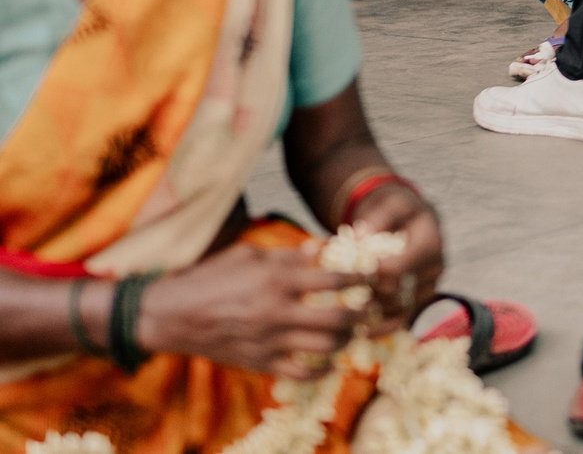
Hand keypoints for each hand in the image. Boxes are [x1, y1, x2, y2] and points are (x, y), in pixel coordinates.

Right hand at [134, 242, 363, 380]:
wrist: (170, 314)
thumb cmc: (210, 278)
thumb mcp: (250, 255)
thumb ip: (290, 255)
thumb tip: (322, 248)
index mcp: (277, 280)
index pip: (335, 278)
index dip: (362, 276)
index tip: (374, 274)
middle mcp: (278, 312)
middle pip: (339, 316)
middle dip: (362, 313)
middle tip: (371, 308)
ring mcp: (270, 341)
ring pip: (326, 346)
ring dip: (347, 339)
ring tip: (353, 331)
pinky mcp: (260, 363)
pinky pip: (302, 373)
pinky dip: (323, 369)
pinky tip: (330, 360)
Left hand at [346, 178, 443, 332]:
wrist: (410, 219)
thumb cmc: (397, 210)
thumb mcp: (389, 204)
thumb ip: (377, 218)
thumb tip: (359, 237)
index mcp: (430, 243)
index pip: (400, 267)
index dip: (373, 274)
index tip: (348, 273)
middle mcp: (435, 268)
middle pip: (399, 291)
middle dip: (369, 294)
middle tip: (341, 296)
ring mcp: (428, 286)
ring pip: (402, 309)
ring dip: (375, 314)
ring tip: (347, 318)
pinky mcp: (419, 298)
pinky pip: (404, 318)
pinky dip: (384, 328)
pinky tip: (362, 334)